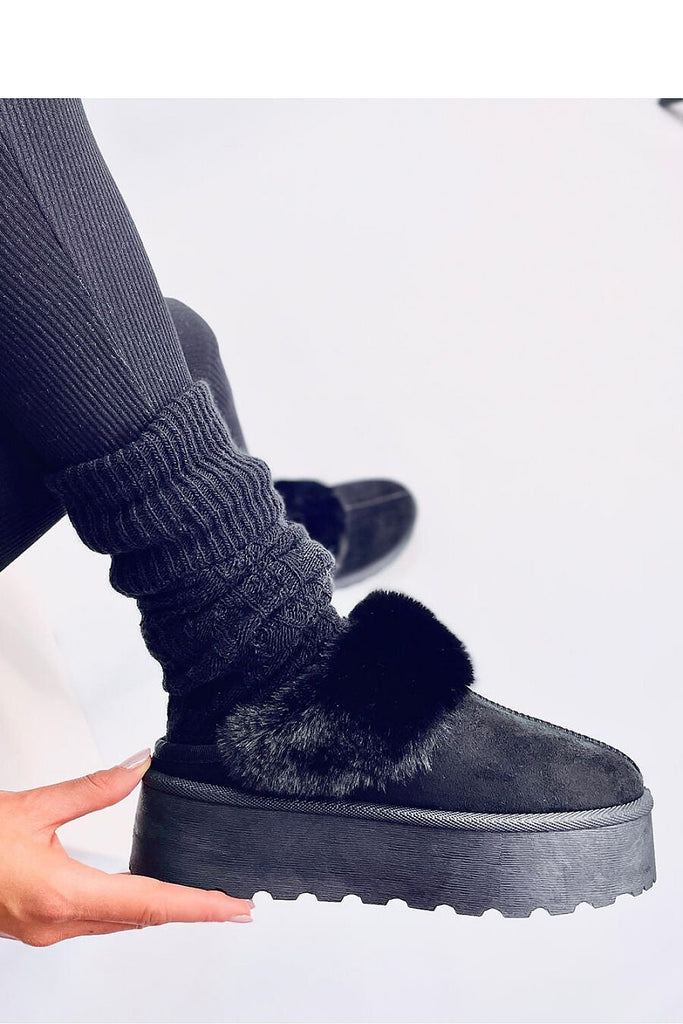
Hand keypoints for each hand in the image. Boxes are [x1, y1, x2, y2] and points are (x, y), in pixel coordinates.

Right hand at [0, 749, 252, 944]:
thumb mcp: (32, 807)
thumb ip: (92, 788)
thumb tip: (138, 765)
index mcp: (61, 895)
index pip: (149, 903)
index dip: (197, 905)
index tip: (235, 907)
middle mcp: (56, 923)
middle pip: (139, 918)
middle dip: (189, 909)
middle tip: (233, 902)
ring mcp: (45, 930)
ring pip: (118, 922)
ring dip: (160, 910)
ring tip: (201, 899)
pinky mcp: (37, 925)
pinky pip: (96, 920)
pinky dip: (129, 908)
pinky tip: (143, 896)